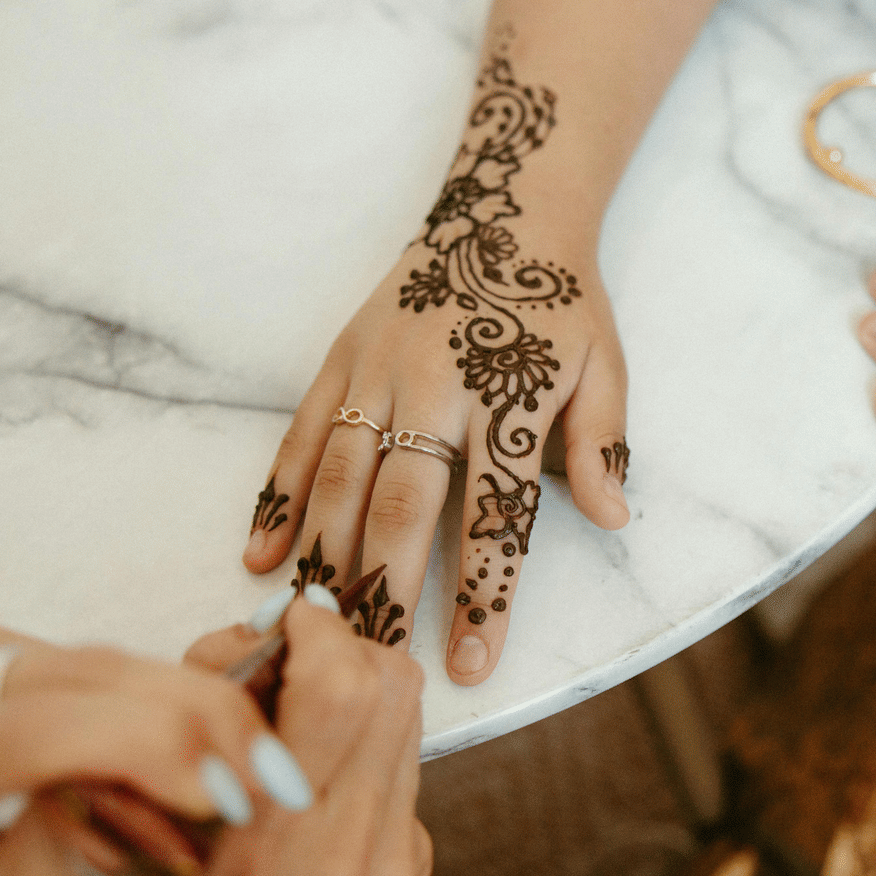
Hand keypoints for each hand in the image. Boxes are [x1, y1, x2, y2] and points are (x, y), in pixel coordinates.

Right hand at [96, 594, 431, 875]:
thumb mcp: (138, 840)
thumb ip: (196, 734)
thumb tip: (249, 643)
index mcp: (270, 841)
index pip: (343, 686)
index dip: (317, 628)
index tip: (283, 624)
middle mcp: (347, 851)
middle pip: (394, 686)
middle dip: (345, 646)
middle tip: (290, 658)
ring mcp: (390, 865)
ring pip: (408, 719)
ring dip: (359, 689)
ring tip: (296, 713)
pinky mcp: (408, 873)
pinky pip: (405, 770)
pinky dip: (367, 744)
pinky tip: (315, 772)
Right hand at [242, 52, 630, 684]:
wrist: (501, 212)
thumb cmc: (556, 304)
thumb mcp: (604, 364)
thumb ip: (603, 441)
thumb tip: (613, 517)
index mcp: (505, 393)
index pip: (495, 509)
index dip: (484, 589)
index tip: (471, 660)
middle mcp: (433, 384)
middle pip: (403, 501)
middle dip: (388, 587)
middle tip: (375, 663)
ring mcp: (376, 372)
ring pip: (340, 475)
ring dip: (326, 554)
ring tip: (319, 624)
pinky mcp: (339, 360)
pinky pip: (300, 437)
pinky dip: (277, 497)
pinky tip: (262, 556)